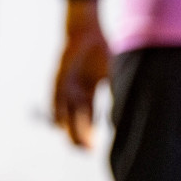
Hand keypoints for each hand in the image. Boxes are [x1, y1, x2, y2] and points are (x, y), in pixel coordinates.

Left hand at [53, 0, 109, 148]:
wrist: (87, 30)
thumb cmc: (102, 49)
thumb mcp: (114, 75)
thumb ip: (118, 94)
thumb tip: (126, 116)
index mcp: (88, 91)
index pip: (88, 119)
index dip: (90, 133)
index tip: (95, 148)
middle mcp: (75, 92)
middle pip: (75, 120)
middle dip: (79, 136)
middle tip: (85, 150)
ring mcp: (65, 86)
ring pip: (63, 114)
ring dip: (68, 128)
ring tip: (75, 142)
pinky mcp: (57, 79)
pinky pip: (54, 98)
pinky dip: (57, 112)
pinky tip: (60, 123)